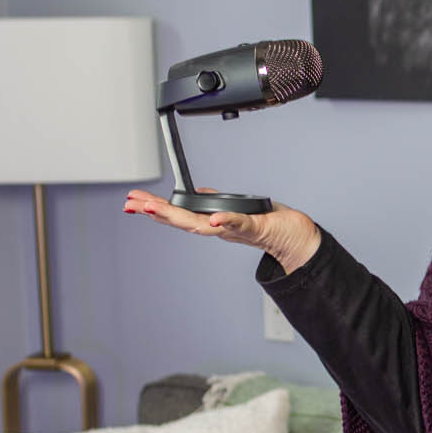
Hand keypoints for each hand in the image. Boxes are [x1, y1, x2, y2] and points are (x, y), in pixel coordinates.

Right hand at [124, 190, 320, 275]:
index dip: (157, 210)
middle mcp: (222, 230)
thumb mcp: (240, 210)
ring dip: (177, 217)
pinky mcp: (258, 228)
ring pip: (203, 225)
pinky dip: (226, 222)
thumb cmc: (274, 225)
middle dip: (156, 213)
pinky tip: (213, 221)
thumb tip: (202, 192)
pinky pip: (240, 224)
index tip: (134, 202)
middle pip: (183, 221)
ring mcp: (238, 230)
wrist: (299, 240)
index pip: (181, 215)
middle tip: (132, 205)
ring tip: (154, 209)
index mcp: (216, 223)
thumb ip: (220, 205)